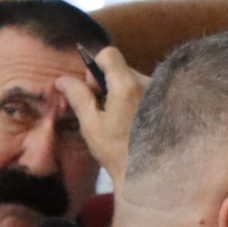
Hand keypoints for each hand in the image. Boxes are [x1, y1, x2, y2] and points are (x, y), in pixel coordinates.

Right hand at [53, 44, 144, 193]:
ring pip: (131, 79)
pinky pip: (144, 89)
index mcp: (126, 86)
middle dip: (106, 84)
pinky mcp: (166, 99)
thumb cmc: (116, 152)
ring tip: (118, 120)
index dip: (95, 67)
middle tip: (101, 110)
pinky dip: (134, 100)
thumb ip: (78, 98)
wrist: (149, 172)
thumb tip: (62, 79)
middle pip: (120, 68)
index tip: (92, 90)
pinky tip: (132, 122)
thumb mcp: (91, 125)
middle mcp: (147, 82)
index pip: (108, 54)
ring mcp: (159, 90)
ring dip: (120, 93)